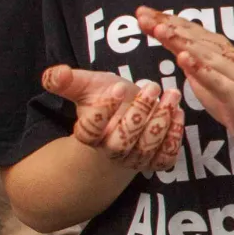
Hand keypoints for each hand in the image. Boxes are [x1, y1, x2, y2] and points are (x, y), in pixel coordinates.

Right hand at [41, 66, 184, 172]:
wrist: (127, 111)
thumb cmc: (107, 96)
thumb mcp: (86, 84)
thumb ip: (66, 81)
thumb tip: (55, 74)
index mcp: (89, 134)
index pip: (89, 131)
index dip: (103, 111)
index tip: (117, 87)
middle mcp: (111, 150)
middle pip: (121, 143)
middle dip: (138, 114)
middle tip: (151, 86)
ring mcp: (134, 158)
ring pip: (147, 149)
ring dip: (161, 121)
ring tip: (171, 94)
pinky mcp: (155, 160)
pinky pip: (166, 157)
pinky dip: (175, 136)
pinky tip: (178, 112)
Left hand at [139, 6, 233, 155]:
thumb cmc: (230, 99)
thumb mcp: (202, 76)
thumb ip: (188, 58)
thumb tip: (167, 38)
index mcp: (218, 48)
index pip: (188, 30)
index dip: (165, 19)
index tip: (141, 12)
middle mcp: (227, 55)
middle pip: (193, 37)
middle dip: (166, 25)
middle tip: (143, 16)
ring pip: (203, 54)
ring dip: (180, 41)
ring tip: (159, 30)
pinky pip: (215, 80)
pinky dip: (199, 68)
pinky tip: (183, 58)